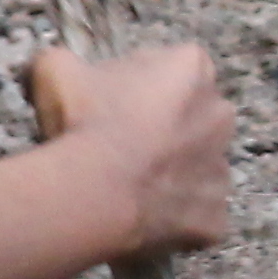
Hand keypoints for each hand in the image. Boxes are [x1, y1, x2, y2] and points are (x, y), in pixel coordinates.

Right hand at [27, 42, 233, 255]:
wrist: (92, 194)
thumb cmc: (82, 123)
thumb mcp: (55, 70)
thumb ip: (63, 60)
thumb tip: (57, 66)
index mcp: (192, 69)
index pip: (173, 66)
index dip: (141, 83)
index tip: (113, 101)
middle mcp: (220, 114)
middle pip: (196, 115)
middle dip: (169, 125)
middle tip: (123, 142)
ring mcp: (222, 169)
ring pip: (200, 166)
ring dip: (175, 171)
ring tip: (131, 183)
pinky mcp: (215, 216)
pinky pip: (199, 215)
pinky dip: (177, 218)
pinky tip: (144, 217)